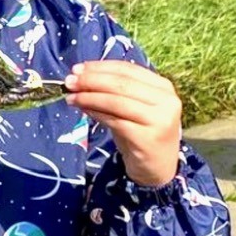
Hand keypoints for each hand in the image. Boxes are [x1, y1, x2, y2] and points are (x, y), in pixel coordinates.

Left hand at [64, 60, 181, 186]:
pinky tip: (83, 110)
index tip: (77, 69)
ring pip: (116, 101)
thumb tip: (80, 76)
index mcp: (163, 86)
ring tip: (71, 97)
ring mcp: (159, 120)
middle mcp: (166, 101)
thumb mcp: (132, 107)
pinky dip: (95, 113)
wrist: (158, 168)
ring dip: (89, 97)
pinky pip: (114, 120)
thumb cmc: (141, 132)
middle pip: (121, 83)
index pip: (127, 69)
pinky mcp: (147, 138)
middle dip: (91, 80)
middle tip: (69, 81)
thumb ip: (114, 91)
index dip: (100, 67)